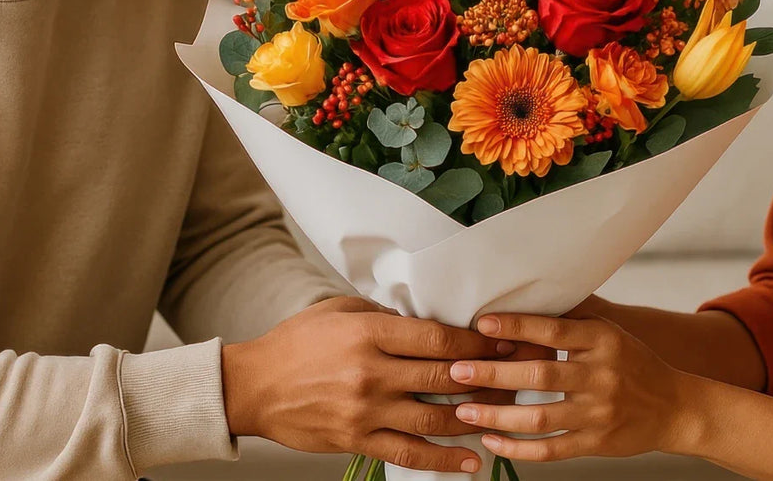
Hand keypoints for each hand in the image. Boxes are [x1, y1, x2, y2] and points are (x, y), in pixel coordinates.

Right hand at [221, 296, 514, 472]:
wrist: (252, 386)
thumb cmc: (296, 342)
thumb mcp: (340, 311)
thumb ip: (385, 315)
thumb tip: (428, 321)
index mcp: (369, 334)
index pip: (437, 339)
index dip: (477, 343)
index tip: (504, 342)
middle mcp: (371, 373)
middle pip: (444, 378)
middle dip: (489, 377)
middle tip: (520, 375)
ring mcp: (366, 411)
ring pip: (435, 419)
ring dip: (476, 418)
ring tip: (506, 414)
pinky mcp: (358, 440)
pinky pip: (408, 454)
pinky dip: (443, 460)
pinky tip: (471, 461)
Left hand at [446, 312, 697, 461]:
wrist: (676, 407)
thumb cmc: (631, 364)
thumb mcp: (608, 334)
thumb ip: (568, 325)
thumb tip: (516, 309)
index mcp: (602, 340)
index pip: (553, 330)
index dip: (515, 326)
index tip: (481, 324)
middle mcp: (602, 375)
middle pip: (540, 374)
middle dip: (493, 373)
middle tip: (456, 371)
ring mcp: (599, 413)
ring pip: (539, 417)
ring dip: (496, 416)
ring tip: (464, 411)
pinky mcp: (597, 443)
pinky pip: (550, 450)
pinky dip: (517, 449)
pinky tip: (492, 442)